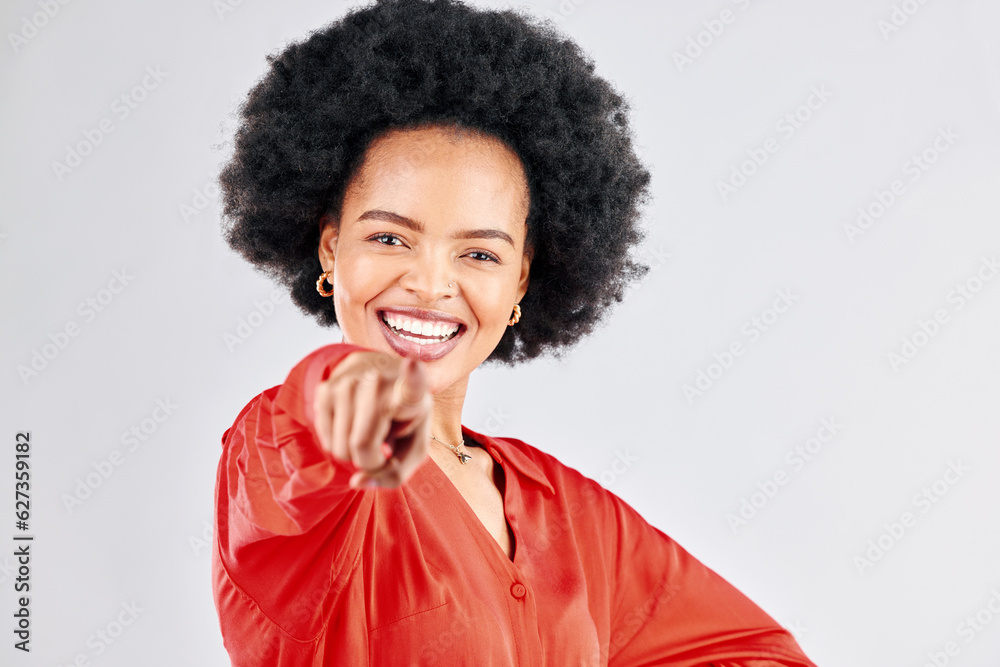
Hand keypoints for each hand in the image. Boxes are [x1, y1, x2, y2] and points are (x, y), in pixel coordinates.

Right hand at [313, 351, 431, 489]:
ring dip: (354, 453)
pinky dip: (339, 445)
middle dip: (371, 461)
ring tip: (369, 430)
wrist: (380, 382)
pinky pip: (327, 442)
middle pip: (362, 445)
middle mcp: (378, 381)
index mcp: (410, 393)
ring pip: (340, 449)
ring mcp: (349, 383)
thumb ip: (395, 474)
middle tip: (383, 445)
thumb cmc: (403, 422)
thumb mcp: (413, 448)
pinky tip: (353, 425)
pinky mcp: (326, 389)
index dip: (413, 376)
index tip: (413, 364)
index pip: (412, 385)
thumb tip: (356, 482)